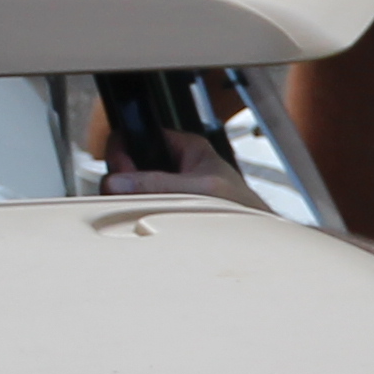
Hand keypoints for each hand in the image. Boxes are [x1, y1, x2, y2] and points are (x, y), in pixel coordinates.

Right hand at [102, 121, 269, 212]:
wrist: (256, 238)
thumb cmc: (241, 206)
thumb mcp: (197, 189)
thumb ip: (157, 184)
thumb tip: (118, 182)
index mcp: (186, 147)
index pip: (140, 135)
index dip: (124, 150)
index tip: (119, 169)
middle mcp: (176, 165)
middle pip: (131, 164)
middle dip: (124, 179)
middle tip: (127, 194)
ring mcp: (171, 188)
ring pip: (134, 188)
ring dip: (130, 198)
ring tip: (138, 209)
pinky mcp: (168, 208)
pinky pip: (141, 206)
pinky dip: (137, 212)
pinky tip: (143, 220)